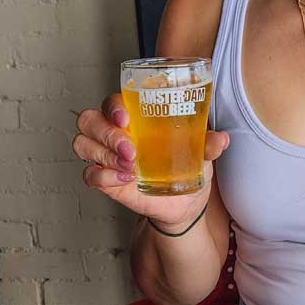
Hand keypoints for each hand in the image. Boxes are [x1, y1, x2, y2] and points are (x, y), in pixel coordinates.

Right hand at [73, 93, 228, 227]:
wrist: (186, 202)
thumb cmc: (188, 166)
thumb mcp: (202, 154)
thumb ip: (208, 144)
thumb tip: (221, 139)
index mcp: (136, 117)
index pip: (112, 102)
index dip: (112, 106)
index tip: (125, 117)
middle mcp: (115, 132)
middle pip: (89, 120)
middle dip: (106, 133)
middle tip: (130, 149)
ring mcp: (107, 156)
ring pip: (83, 144)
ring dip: (103, 154)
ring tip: (130, 167)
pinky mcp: (106, 180)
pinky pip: (90, 174)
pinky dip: (103, 176)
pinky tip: (124, 180)